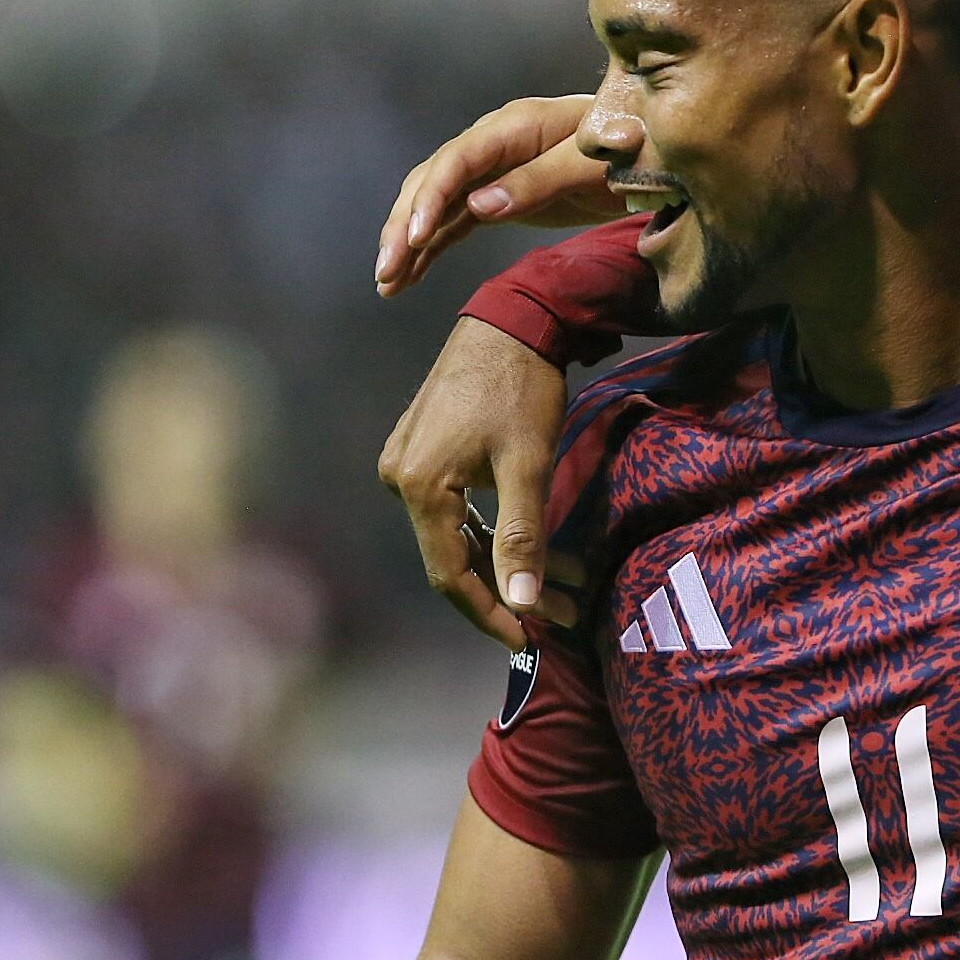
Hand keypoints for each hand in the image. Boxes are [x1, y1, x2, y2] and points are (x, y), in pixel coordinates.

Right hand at [377, 95, 619, 296]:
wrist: (651, 148)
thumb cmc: (629, 147)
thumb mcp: (590, 165)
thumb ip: (538, 182)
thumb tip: (479, 207)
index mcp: (513, 126)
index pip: (457, 160)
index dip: (431, 198)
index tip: (415, 238)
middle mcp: (493, 144)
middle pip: (433, 182)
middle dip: (405, 227)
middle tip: (386, 271)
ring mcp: (493, 170)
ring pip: (437, 205)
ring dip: (409, 243)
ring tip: (386, 283)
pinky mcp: (499, 195)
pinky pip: (454, 221)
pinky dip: (430, 248)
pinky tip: (408, 278)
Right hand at [381, 317, 582, 648]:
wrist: (511, 318)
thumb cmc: (522, 387)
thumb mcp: (529, 464)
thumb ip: (522, 536)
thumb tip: (523, 604)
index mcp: (419, 485)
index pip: (449, 574)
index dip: (488, 613)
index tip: (528, 641)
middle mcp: (400, 478)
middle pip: (451, 557)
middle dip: (506, 592)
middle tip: (558, 616)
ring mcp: (407, 463)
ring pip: (455, 535)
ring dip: (502, 563)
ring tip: (558, 590)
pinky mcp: (423, 450)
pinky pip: (454, 509)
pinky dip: (491, 533)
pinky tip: (529, 551)